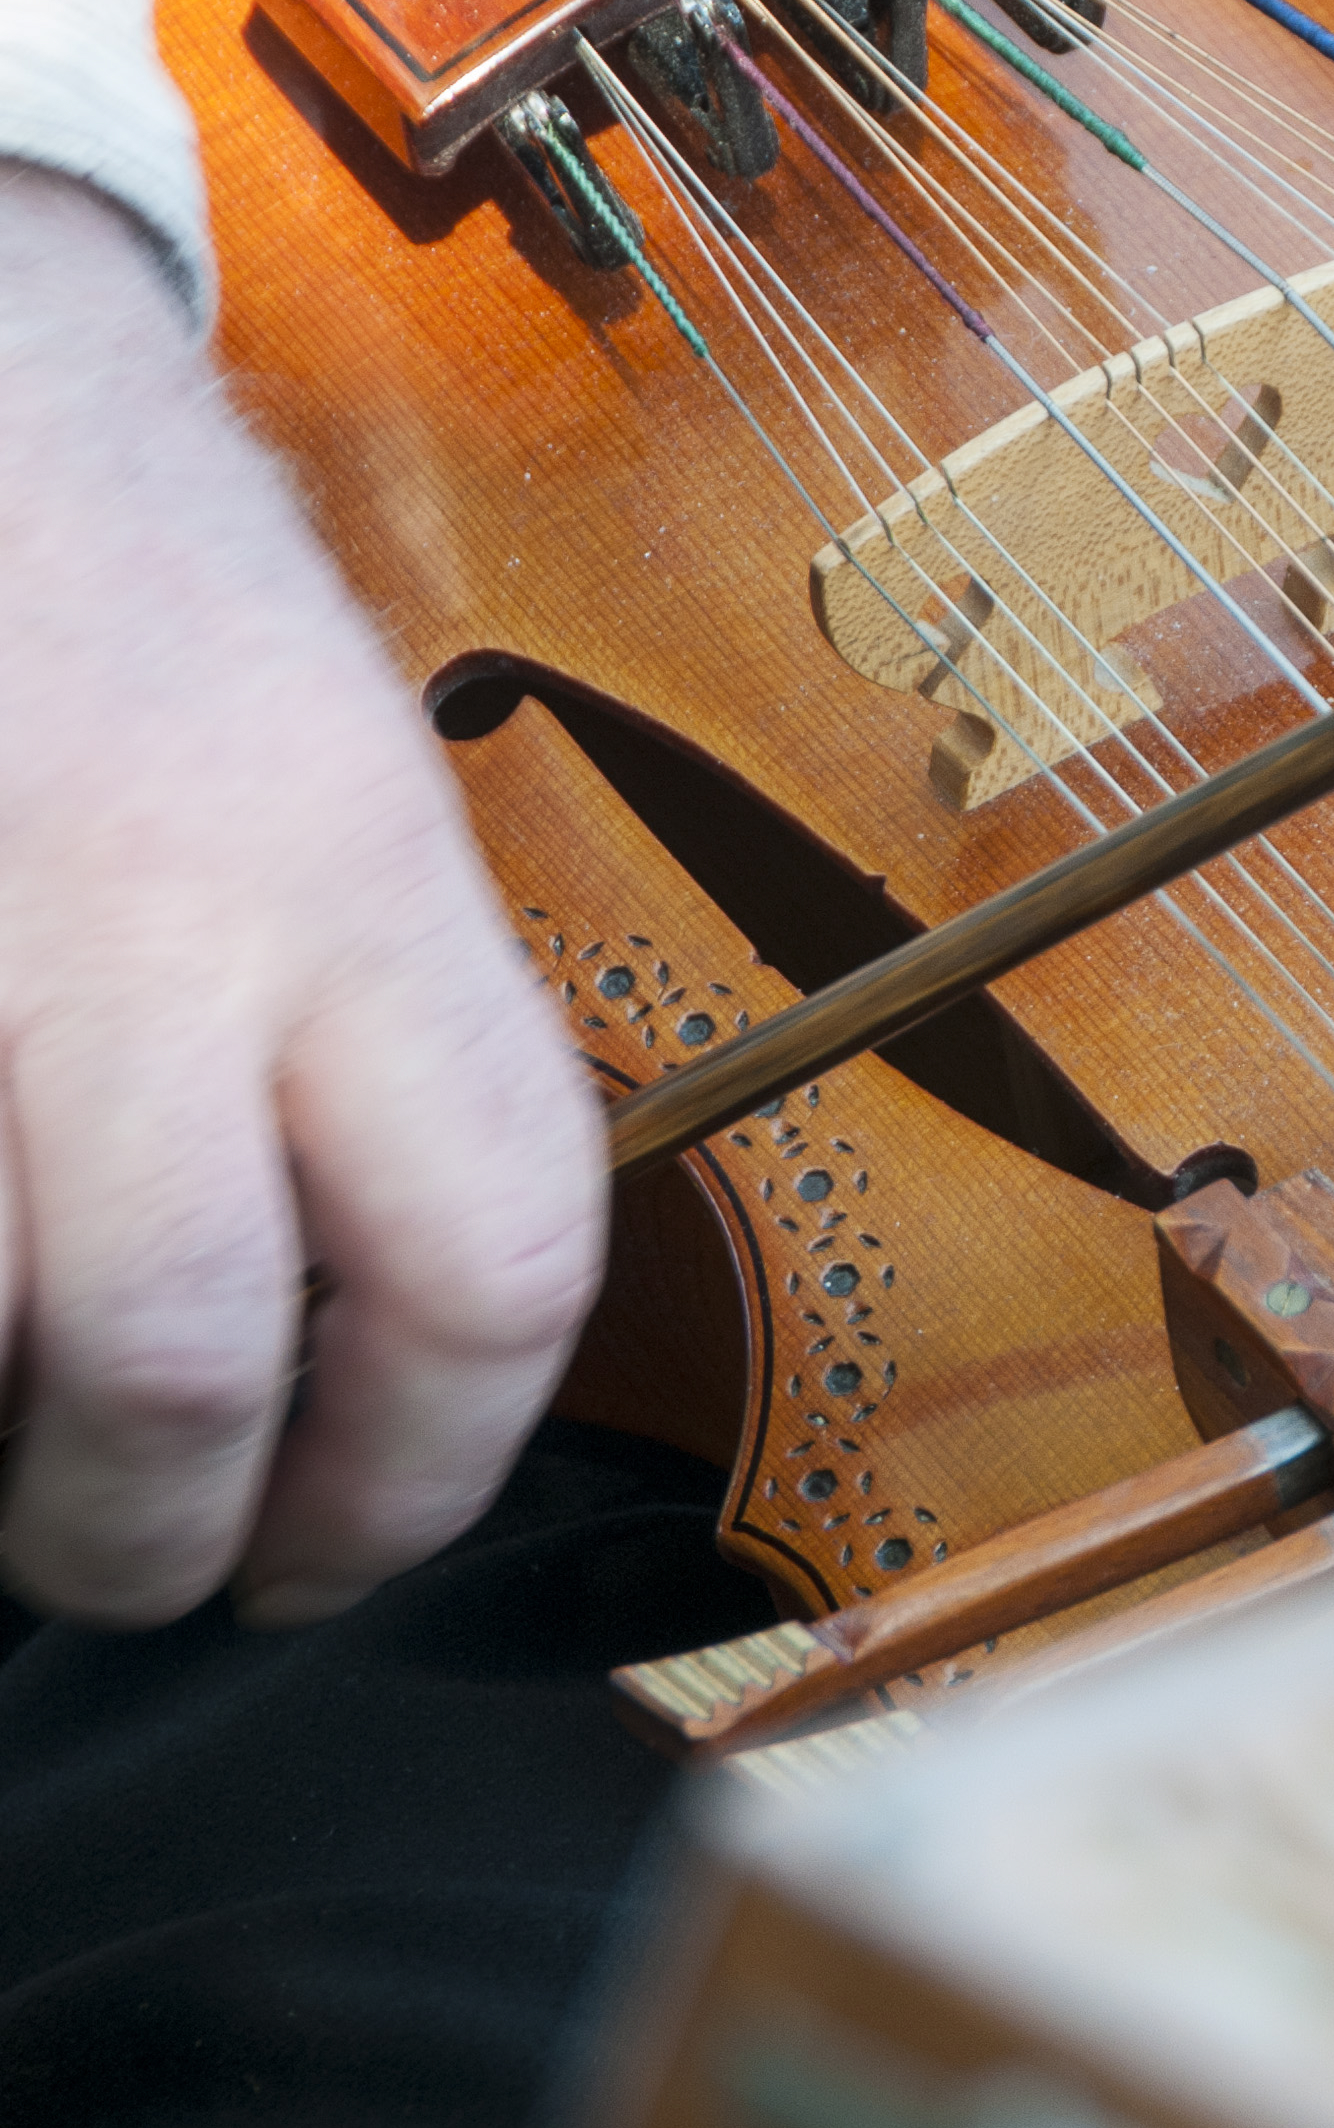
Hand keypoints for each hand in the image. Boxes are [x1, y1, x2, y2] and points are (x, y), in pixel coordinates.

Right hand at [0, 169, 606, 1626]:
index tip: (350, 1537)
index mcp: (360, 871)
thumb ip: (373, 1035)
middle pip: (180, 1357)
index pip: (492, 1260)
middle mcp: (162, 912)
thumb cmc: (139, 574)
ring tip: (11, 1443)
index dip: (429, 1470)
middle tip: (142, 1553)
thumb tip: (364, 1340)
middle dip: (152, 1528)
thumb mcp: (338, 776)